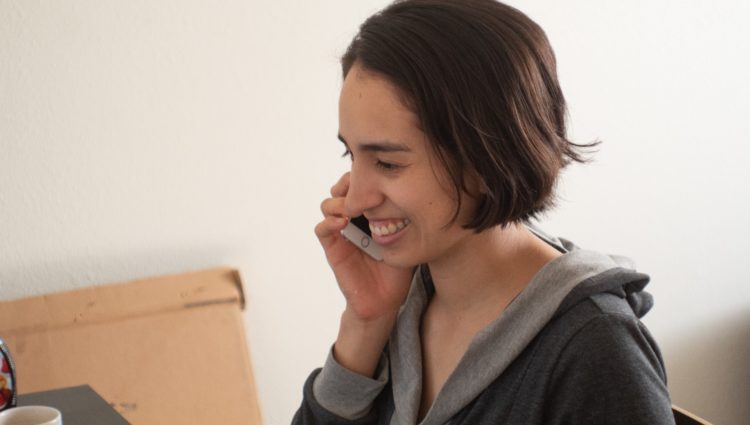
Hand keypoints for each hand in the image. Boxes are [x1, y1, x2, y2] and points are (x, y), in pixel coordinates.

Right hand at [315, 172, 413, 321]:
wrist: (386, 300)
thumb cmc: (399, 270)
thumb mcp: (408, 239)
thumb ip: (408, 218)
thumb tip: (422, 193)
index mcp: (370, 213)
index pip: (361, 185)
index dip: (365, 176)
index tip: (377, 176)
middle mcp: (354, 219)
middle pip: (342, 188)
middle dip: (349, 183)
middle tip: (362, 186)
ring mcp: (341, 232)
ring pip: (328, 204)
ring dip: (339, 201)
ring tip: (352, 207)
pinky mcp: (333, 247)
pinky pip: (322, 229)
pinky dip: (329, 222)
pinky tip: (344, 223)